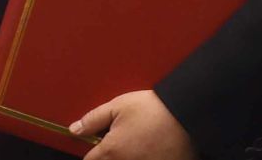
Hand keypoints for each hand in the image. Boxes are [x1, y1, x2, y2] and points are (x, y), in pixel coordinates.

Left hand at [72, 90, 193, 159]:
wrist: (187, 114)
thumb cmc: (153, 109)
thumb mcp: (117, 107)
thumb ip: (93, 120)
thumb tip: (75, 129)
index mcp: (112, 151)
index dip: (92, 154)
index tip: (97, 146)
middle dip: (109, 156)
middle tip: (122, 143)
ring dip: (127, 157)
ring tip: (138, 144)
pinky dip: (145, 158)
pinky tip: (150, 150)